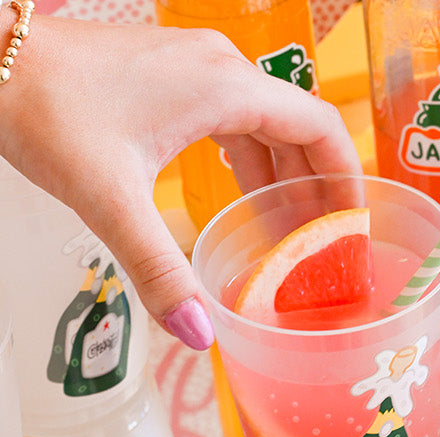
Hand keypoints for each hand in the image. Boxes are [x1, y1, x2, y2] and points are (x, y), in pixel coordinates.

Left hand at [0, 15, 362, 344]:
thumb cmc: (49, 111)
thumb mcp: (111, 200)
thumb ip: (160, 271)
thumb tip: (201, 334)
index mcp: (225, 87)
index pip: (319, 128)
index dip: (347, 179)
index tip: (359, 227)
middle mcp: (220, 69)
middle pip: (298, 129)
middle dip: (317, 189)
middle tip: (328, 249)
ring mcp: (193, 67)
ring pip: (264, 124)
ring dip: (282, 177)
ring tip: (290, 235)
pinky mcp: (168, 76)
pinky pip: (232, 118)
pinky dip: (248, 160)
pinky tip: (240, 201)